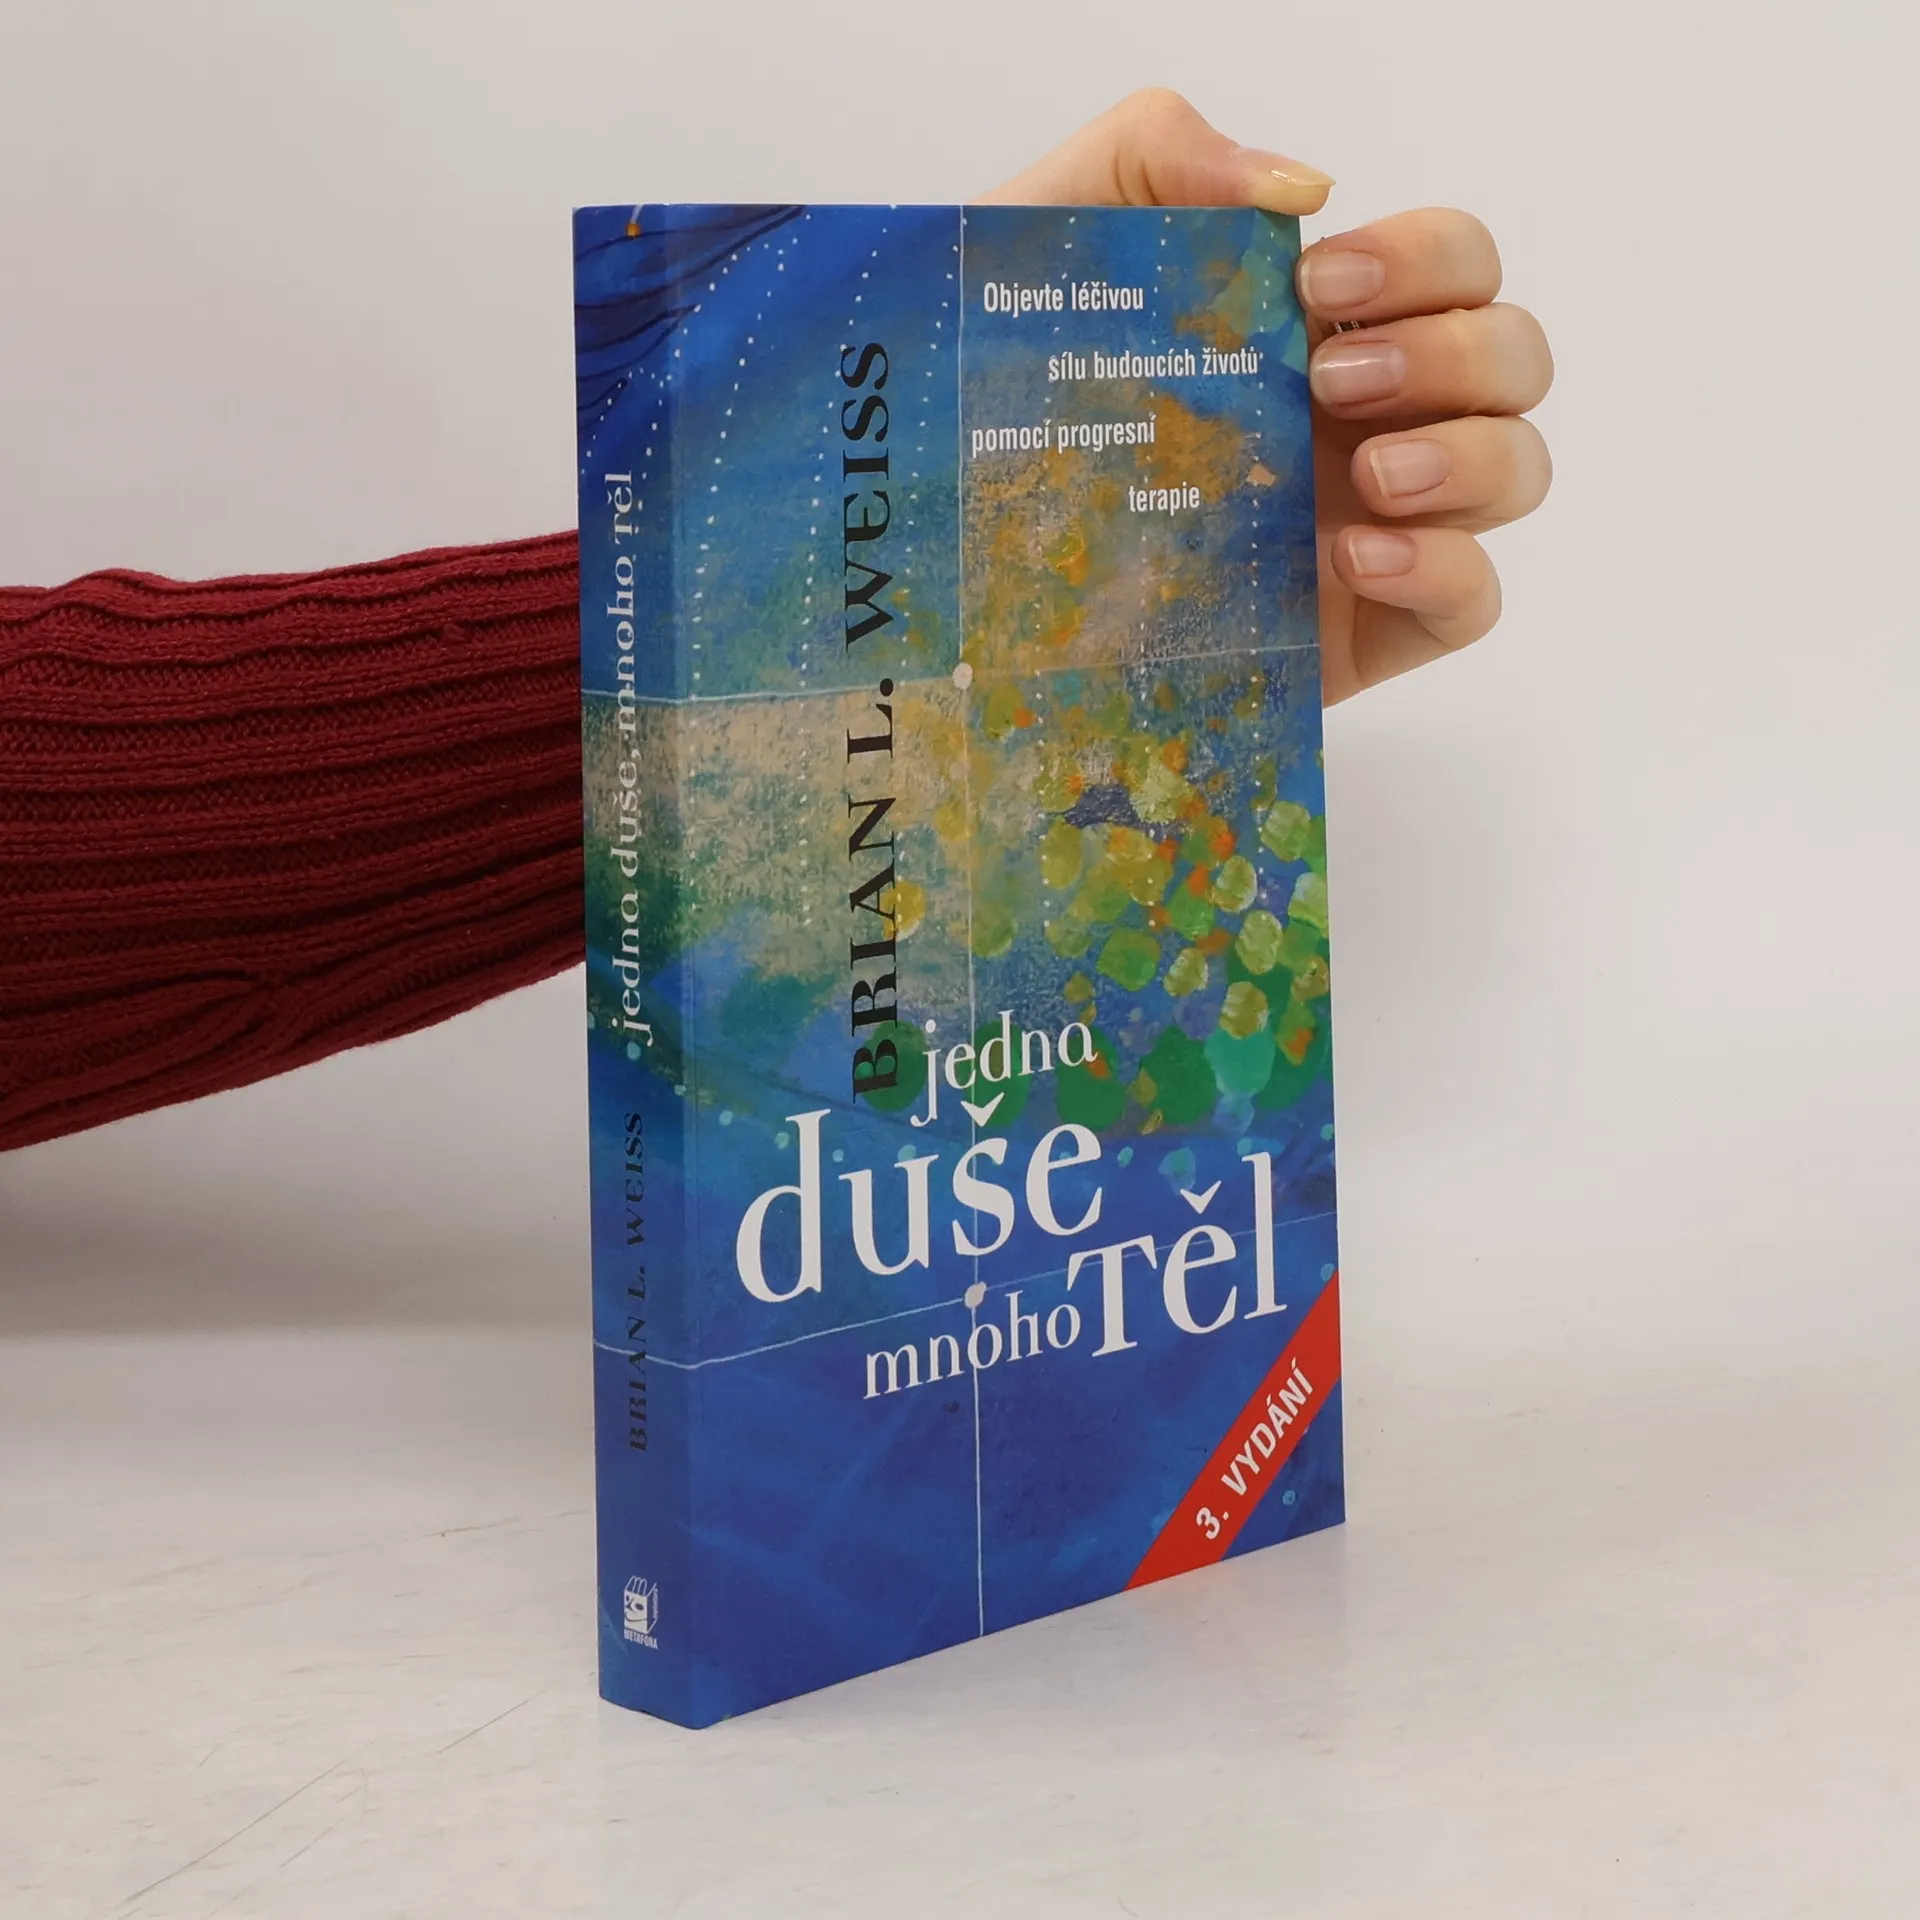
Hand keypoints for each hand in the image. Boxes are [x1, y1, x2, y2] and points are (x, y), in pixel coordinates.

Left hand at [981, 90, 1552, 702]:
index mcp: (1318, 324)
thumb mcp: (1051, 229)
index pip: (1456, 265)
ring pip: (1517, 472)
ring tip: (1365, 476)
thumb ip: (1161, 152)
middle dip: (1452, 354)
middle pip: (1512, 361)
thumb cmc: (995, 380)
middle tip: (1328, 379)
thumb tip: (1306, 185)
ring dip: (1471, 457)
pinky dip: (1451, 569)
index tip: (1316, 284)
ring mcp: (1369, 524)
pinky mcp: (1354, 628)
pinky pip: (1473, 600)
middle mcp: (1361, 418)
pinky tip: (1357, 557)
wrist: (945, 533)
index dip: (1426, 259)